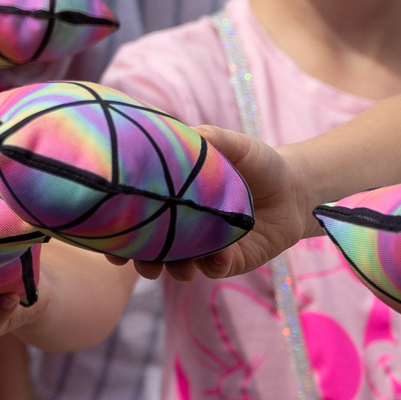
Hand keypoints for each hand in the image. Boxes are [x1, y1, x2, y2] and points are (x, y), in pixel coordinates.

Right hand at [132, 125, 307, 282]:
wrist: (296, 188)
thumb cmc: (259, 163)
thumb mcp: (235, 146)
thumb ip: (211, 139)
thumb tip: (187, 130)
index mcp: (174, 201)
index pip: (137, 219)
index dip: (117, 232)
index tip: (104, 239)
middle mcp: (185, 229)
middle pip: (151, 251)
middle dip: (140, 260)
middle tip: (137, 262)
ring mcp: (207, 247)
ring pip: (179, 267)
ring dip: (173, 269)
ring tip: (177, 267)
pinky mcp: (232, 260)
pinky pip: (215, 269)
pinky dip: (212, 266)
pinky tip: (216, 257)